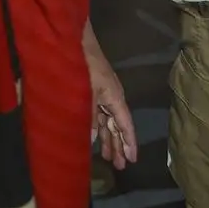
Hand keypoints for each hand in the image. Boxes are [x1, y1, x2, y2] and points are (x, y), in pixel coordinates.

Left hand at [84, 34, 138, 168]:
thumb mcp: (87, 92)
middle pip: (117, 126)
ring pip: (107, 122)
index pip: (125, 124)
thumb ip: (88, 116)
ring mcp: (101, 95)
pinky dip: (97, 129)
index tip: (133, 159)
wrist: (75, 41)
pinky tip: (94, 139)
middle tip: (120, 166)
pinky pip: (98, 115)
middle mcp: (111, 98)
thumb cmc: (84, 65)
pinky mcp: (91, 92)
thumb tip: (91, 140)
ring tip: (109, 158)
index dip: (129, 142)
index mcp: (115, 97)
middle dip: (119, 145)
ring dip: (108, 139)